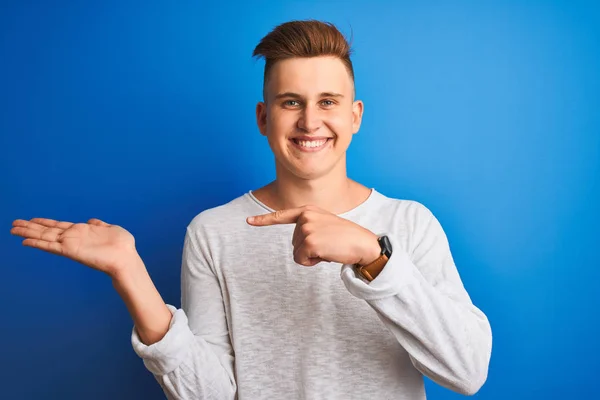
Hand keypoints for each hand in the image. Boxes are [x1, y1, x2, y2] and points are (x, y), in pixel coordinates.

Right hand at [10, 217, 138, 278]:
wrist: (126, 258)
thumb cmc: (122, 246)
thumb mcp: (111, 229)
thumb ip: (100, 225)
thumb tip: (92, 220)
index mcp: (82, 231)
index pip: (58, 225)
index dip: (45, 222)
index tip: (32, 219)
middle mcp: (73, 238)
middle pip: (47, 231)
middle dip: (30, 227)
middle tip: (13, 223)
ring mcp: (71, 245)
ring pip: (45, 237)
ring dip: (29, 233)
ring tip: (13, 230)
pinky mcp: (71, 252)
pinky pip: (51, 247)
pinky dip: (38, 244)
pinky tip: (26, 241)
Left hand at [247, 205, 380, 266]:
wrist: (363, 244)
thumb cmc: (346, 238)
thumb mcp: (325, 226)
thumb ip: (309, 229)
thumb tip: (297, 248)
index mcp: (308, 210)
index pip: (282, 215)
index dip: (264, 220)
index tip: (248, 221)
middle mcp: (305, 217)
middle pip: (293, 242)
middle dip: (308, 249)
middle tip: (328, 244)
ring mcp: (306, 228)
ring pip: (296, 252)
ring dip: (311, 256)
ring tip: (329, 248)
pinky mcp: (309, 241)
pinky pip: (301, 260)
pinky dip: (312, 262)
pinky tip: (327, 254)